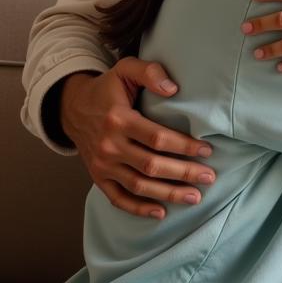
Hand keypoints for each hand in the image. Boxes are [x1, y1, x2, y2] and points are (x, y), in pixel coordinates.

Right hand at [60, 59, 214, 218]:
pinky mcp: (97, 177)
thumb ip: (150, 72)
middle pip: (151, 165)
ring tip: (195, 197)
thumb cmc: (107, 89)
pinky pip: (117, 198)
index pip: (157, 138)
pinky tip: (161, 213)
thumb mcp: (126, 69)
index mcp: (119, 119)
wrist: (72, 108)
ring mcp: (102, 165)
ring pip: (138, 185)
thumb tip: (173, 89)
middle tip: (209, 177)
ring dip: (168, 193)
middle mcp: (109, 146)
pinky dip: (138, 208)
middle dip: (183, 173)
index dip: (184, 146)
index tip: (207, 150)